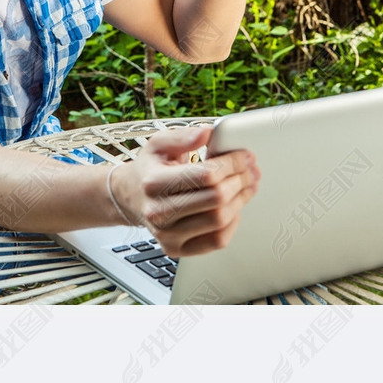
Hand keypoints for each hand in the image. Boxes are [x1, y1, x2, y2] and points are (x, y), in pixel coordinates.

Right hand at [111, 126, 259, 257]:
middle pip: (216, 198)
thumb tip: (207, 133)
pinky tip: (233, 207)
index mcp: (153, 182)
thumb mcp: (159, 144)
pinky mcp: (177, 249)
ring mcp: (167, 234)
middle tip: (250, 170)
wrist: (131, 196)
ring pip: (219, 220)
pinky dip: (233, 223)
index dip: (233, 164)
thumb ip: (183, 136)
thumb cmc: (150, 170)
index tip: (244, 156)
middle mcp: (158, 212)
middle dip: (241, 180)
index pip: (206, 175)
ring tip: (246, 186)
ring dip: (241, 200)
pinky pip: (217, 241)